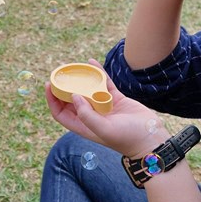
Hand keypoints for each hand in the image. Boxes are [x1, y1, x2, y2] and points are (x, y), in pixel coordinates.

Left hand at [46, 59, 166, 157]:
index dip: (53, 100)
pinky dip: (98, 73)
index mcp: (84, 126)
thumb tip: (73, 96)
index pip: (61, 113)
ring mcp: (104, 106)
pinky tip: (92, 62)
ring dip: (80, 79)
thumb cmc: (128, 138)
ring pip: (87, 89)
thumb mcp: (104, 129)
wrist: (152, 139)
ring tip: (73, 66)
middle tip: (59, 73)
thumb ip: (87, 115)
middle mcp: (91, 116)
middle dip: (64, 87)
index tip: (49, 85)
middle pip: (71, 100)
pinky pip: (104, 83)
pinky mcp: (116, 99)